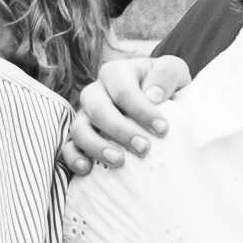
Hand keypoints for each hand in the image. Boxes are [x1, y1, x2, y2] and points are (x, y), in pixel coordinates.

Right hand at [60, 49, 192, 178]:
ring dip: (97, 146)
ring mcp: (85, 115)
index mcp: (117, 73)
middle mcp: (96, 92)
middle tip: (144, 148)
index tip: (162, 129)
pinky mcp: (80, 138)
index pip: (122, 89)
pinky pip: (68, 148)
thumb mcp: (174, 72)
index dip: (141, 109)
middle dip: (120, 130)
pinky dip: (74, 158)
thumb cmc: (166, 88)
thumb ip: (166, 75)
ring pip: (79, 129)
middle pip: (98, 108)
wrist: (161, 106)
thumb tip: (152, 95)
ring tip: (119, 162)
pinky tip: (87, 169)